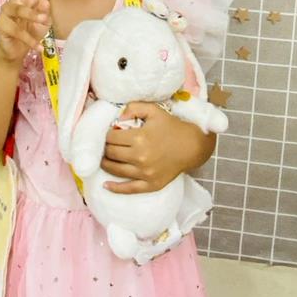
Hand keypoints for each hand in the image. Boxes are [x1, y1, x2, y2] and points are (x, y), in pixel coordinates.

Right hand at [0, 0, 50, 66]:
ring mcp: (6, 12)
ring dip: (32, 16)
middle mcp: (15, 0)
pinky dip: (30, 40)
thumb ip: (44, 13)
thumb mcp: (42, 23)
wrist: (16, 52)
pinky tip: (38, 47)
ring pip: (19, 8)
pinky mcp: (3, 26)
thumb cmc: (30, 32)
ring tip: (43, 23)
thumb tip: (44, 0)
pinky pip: (19, 31)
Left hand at [101, 102, 215, 193]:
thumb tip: (118, 117)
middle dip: (105, 148)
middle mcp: (140, 157)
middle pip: (111, 153)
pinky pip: (129, 189)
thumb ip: (133, 107)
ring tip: (104, 159)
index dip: (106, 134)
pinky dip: (116, 188)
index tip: (108, 133)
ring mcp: (145, 173)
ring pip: (116, 170)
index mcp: (139, 138)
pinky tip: (106, 185)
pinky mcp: (151, 184)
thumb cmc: (171, 126)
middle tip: (105, 145)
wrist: (192, 146)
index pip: (111, 137)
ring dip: (106, 164)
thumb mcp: (154, 111)